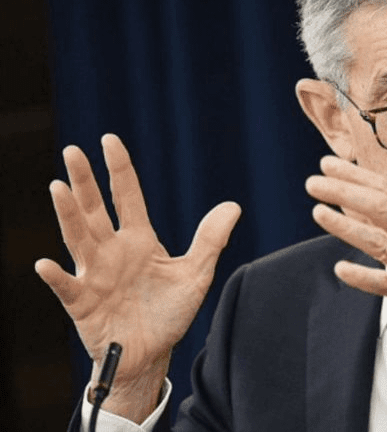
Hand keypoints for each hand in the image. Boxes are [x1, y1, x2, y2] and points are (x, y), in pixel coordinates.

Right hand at [35, 134, 240, 420]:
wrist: (152, 353)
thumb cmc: (168, 312)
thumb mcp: (196, 274)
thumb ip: (211, 240)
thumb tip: (233, 205)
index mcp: (139, 241)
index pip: (127, 196)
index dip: (119, 169)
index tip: (109, 140)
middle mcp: (113, 252)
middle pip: (95, 209)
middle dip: (85, 181)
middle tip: (73, 151)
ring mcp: (95, 275)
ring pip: (79, 239)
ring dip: (68, 215)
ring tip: (59, 188)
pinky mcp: (84, 304)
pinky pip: (67, 287)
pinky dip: (57, 276)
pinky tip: (46, 263)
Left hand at [305, 156, 386, 387]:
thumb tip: (358, 200)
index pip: (385, 190)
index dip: (356, 175)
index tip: (327, 163)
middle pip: (380, 206)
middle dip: (345, 191)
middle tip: (312, 182)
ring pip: (380, 240)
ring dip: (346, 226)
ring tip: (318, 212)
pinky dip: (364, 276)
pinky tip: (340, 269)